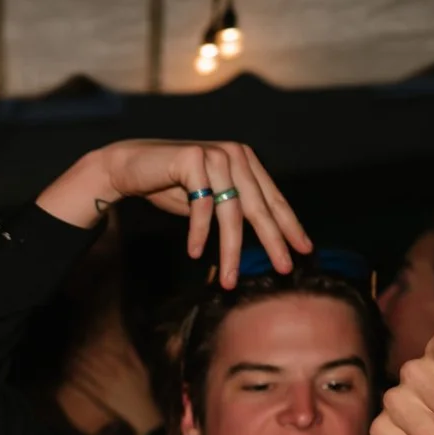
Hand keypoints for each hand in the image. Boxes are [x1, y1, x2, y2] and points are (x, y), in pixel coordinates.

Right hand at [40, 140, 310, 286]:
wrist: (129, 166)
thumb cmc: (169, 185)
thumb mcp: (210, 199)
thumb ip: (233, 210)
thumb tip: (262, 238)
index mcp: (246, 161)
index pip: (273, 198)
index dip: (289, 225)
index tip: (303, 250)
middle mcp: (236, 155)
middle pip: (259, 206)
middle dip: (272, 241)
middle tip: (284, 268)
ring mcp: (216, 155)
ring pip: (231, 212)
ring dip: (230, 251)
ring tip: (229, 279)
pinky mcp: (194, 160)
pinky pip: (201, 206)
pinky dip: (198, 233)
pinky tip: (193, 253)